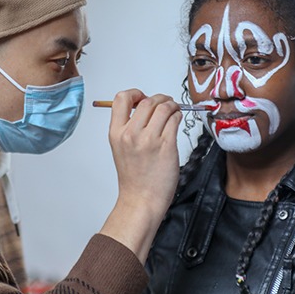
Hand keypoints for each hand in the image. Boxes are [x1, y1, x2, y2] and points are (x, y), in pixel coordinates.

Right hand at [99, 89, 181, 262]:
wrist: (141, 200)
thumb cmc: (134, 178)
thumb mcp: (120, 148)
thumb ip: (128, 128)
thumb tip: (144, 109)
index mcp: (116, 133)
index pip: (121, 99)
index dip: (135, 93)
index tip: (142, 97)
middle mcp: (131, 134)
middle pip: (147, 100)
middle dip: (159, 98)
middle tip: (165, 102)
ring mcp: (149, 139)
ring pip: (163, 107)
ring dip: (171, 105)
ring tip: (173, 110)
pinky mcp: (166, 146)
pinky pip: (174, 120)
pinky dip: (178, 116)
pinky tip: (177, 120)